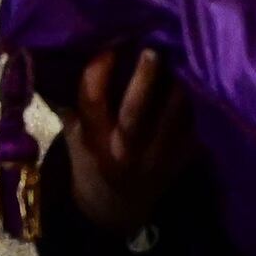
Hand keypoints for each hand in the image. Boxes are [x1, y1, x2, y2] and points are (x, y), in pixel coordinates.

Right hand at [56, 44, 195, 237]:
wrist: (116, 210)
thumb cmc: (92, 163)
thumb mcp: (76, 139)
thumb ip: (71, 105)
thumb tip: (59, 57)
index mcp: (93, 141)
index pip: (92, 100)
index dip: (99, 69)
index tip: (110, 45)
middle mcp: (124, 151)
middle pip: (135, 111)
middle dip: (144, 78)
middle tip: (152, 49)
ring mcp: (156, 158)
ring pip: (172, 116)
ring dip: (177, 86)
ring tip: (182, 59)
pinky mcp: (181, 160)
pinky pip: (192, 125)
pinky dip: (195, 103)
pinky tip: (197, 82)